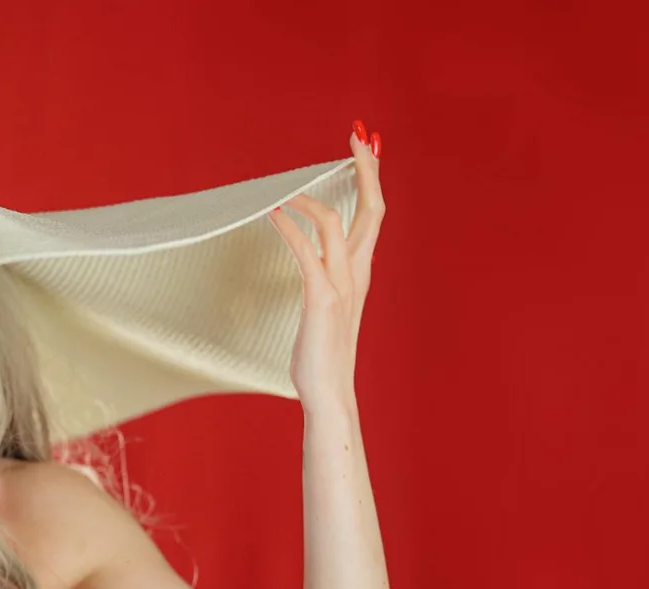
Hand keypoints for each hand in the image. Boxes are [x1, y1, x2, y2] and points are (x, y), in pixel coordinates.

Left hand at [270, 120, 384, 411]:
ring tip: (292, 188)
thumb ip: (328, 279)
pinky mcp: (321, 299)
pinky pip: (307, 254)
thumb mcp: (330, 307)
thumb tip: (317, 259)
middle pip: (371, 209)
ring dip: (314, 199)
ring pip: (339, 225)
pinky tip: (274, 215)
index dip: (372, 179)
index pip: (374, 215)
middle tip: (358, 135)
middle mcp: (359, 273)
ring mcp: (342, 286)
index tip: (367, 146)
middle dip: (366, 169)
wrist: (330, 392)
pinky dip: (290, 229)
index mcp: (362, 272)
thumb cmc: (323, 354)